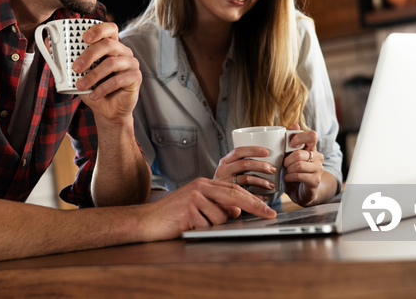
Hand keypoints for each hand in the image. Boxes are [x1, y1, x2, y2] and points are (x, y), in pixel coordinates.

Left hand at [71, 22, 141, 123]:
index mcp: (111, 45)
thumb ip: (66, 59)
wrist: (108, 111)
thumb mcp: (78, 74)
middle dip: (89, 55)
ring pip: (112, 63)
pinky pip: (118, 80)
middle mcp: (123, 51)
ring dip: (93, 75)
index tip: (84, 38)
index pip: (109, 29)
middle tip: (76, 67)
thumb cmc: (93, 88)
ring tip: (81, 86)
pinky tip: (93, 95)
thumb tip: (47, 42)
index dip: (98, 30)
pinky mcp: (135, 77)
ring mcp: (131, 63)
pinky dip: (103, 88)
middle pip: (108, 44)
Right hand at [137, 178, 275, 241]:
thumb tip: (236, 212)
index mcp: (204, 184)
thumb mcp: (197, 206)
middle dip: (255, 206)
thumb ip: (216, 206)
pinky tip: (187, 226)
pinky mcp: (188, 210)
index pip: (234, 189)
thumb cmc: (172, 215)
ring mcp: (194, 197)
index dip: (253, 199)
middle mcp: (201, 187)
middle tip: (269, 214)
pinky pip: (207, 226)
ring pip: (221, 217)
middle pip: (235, 196)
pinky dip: (200, 230)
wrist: (146, 220)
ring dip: (212, 226)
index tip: (268, 208)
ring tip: (193, 223)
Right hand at [214, 147, 277, 193]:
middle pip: (244, 164)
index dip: (253, 150)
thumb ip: (241, 164)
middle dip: (261, 166)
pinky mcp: (226, 195)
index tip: (266, 152)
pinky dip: (257, 196)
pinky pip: (245, 194)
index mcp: (225, 161)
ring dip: (261, 182)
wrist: (211, 198)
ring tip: (271, 185)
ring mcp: (224, 182)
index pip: (238, 151)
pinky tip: (264, 197)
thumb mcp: (229, 169)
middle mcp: (223, 170)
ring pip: (246, 179)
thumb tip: (267, 159)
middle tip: (273, 169)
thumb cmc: (227, 182)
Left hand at [283, 123, 324, 205]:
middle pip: (299, 153)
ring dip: (288, 170)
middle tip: (284, 165)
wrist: (300, 191)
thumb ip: (291, 141)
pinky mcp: (315, 181)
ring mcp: (318, 169)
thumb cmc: (293, 171)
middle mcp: (318, 157)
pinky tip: (288, 179)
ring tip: (287, 172)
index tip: (290, 144)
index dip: (299, 138)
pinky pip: (298, 176)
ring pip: (298, 165)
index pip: (312, 135)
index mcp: (312, 148)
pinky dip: (289, 177)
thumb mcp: (289, 155)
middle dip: (287, 160)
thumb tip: (294, 125)